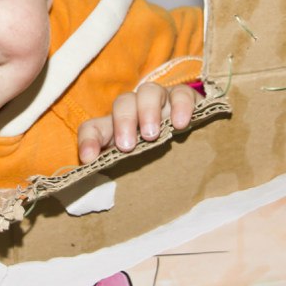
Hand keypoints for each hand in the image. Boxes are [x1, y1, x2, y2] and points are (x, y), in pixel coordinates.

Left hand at [77, 82, 198, 164]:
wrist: (196, 152)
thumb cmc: (157, 164)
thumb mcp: (135, 170)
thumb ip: (119, 175)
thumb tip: (98, 193)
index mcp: (116, 129)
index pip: (94, 127)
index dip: (89, 140)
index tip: (89, 158)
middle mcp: (136, 110)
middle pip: (123, 102)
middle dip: (123, 122)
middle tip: (127, 146)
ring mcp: (161, 101)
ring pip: (149, 91)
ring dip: (147, 111)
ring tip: (152, 135)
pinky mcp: (185, 98)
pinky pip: (181, 94)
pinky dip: (180, 106)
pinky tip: (181, 124)